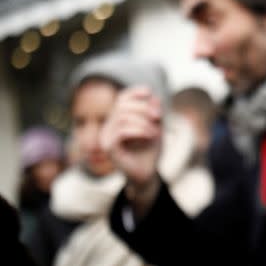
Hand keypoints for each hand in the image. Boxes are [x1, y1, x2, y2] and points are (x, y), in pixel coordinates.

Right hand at [100, 86, 162, 211]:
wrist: (147, 174)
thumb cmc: (150, 151)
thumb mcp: (156, 128)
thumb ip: (155, 114)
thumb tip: (154, 97)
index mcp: (118, 119)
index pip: (122, 98)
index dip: (134, 92)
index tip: (149, 92)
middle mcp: (109, 126)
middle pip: (122, 106)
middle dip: (143, 108)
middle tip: (159, 117)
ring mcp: (106, 137)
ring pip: (122, 118)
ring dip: (143, 122)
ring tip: (155, 132)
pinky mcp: (109, 148)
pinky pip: (121, 132)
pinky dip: (138, 130)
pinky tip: (150, 135)